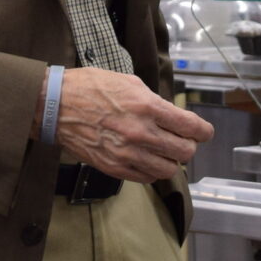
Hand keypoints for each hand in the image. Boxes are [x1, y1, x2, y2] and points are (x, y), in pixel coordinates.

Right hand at [53, 69, 212, 182]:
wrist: (55, 106)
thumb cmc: (89, 88)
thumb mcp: (128, 82)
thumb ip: (153, 100)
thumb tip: (171, 115)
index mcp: (147, 107)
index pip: (191, 127)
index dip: (204, 131)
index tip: (204, 132)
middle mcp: (141, 132)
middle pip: (185, 152)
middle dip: (188, 146)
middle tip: (182, 141)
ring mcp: (127, 153)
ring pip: (168, 170)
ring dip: (170, 161)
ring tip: (164, 152)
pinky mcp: (114, 167)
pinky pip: (146, 178)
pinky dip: (152, 171)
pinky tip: (147, 160)